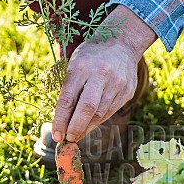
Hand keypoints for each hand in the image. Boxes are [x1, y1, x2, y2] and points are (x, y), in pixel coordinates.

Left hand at [52, 5, 156, 142]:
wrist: (121, 44)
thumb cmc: (90, 56)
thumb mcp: (74, 63)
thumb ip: (67, 87)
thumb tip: (60, 119)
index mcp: (81, 66)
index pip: (68, 98)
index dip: (61, 119)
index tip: (56, 134)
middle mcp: (100, 74)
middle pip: (87, 108)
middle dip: (75, 128)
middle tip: (67, 139)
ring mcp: (117, 83)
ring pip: (100, 113)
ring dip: (86, 128)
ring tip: (76, 135)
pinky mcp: (127, 91)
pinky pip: (110, 111)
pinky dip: (97, 121)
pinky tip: (89, 125)